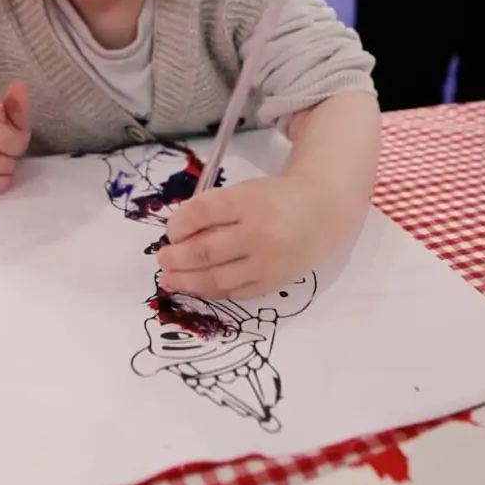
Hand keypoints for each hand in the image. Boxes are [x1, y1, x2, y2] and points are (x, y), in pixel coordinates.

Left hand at [158, 175, 325, 300]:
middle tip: (162, 259)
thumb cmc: (274, 200)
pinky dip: (210, 290)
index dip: (179, 224)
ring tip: (170, 278)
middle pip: (206, 250)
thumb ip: (212, 211)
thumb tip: (176, 238)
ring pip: (217, 278)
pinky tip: (195, 286)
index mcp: (250, 201)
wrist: (321, 212)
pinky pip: (234, 292)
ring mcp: (268, 262)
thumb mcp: (244, 192)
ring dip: (187, 280)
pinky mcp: (273, 282)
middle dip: (176, 257)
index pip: (203, 212)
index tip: (170, 232)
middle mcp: (260, 233)